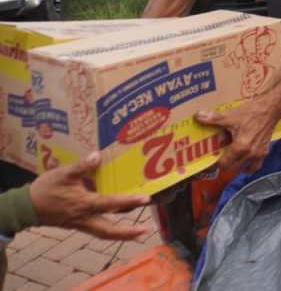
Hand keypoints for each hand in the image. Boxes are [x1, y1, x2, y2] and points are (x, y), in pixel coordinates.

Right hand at [30, 152, 149, 239]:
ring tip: (137, 233)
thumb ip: (82, 166)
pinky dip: (110, 230)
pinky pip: (96, 230)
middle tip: (145, 230)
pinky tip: (118, 225)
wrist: (26, 206)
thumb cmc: (45, 189)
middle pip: (109, 231)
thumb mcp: (63, 173)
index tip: (145, 199)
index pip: (110, 203)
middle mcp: (84, 217)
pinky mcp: (77, 225)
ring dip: (121, 234)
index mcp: (83, 204)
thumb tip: (97, 156)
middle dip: (128, 233)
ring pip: (103, 233)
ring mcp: (80, 224)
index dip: (128, 201)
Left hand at [196, 102, 277, 173]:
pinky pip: (256, 164)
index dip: (217, 163)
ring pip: (246, 169)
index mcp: (240, 148)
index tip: (213, 158)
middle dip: (227, 165)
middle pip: (234, 168)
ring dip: (239, 167)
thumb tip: (197, 116)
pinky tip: (247, 157)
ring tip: (234, 160)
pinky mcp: (265, 151)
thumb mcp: (231, 116)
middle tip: (222, 157)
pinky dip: (251, 164)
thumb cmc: (251, 112)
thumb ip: (213, 118)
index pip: (225, 164)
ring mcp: (259, 154)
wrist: (271, 108)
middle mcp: (250, 154)